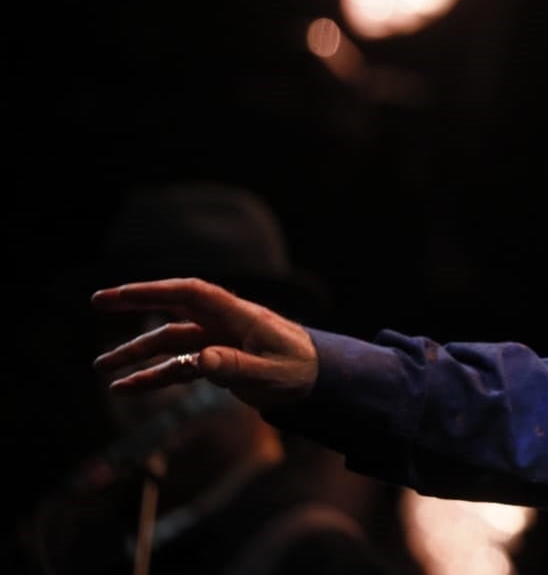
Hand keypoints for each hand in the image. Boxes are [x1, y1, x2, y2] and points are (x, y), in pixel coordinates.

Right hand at [91, 278, 317, 409]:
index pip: (192, 293)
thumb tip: (200, 361)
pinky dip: (153, 376)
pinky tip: (127, 387)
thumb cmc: (300, 371)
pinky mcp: (217, 362)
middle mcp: (224, 323)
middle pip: (173, 307)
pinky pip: (178, 367)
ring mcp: (218, 341)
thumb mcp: (271, 373)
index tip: (122, 292)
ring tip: (101, 367)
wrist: (320, 381)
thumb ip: (236, 366)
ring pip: (169, 341)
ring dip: (136, 352)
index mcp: (239, 315)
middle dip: (136, 302)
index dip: (156, 290)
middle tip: (97, 301)